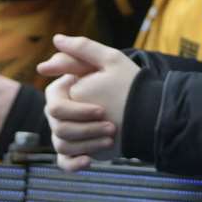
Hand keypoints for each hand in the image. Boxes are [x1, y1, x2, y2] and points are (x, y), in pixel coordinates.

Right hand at [36, 35, 136, 170]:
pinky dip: (74, 163)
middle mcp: (62, 112)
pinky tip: (90, 161)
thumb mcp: (110, 61)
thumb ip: (83, 49)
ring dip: (88, 143)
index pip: (55, 104)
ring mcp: (68, 132)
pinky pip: (64, 161)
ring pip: (63, 144)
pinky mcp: (77, 149)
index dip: (76, 110)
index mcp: (64, 91)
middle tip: (111, 128)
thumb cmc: (128, 84)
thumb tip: (56, 38)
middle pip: (59, 126)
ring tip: (111, 139)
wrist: (147, 111)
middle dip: (86, 128)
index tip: (101, 110)